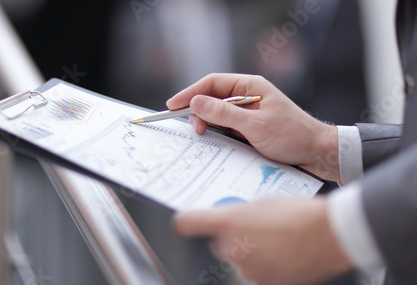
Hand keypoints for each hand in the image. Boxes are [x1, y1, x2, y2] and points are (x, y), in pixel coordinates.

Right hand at [167, 73, 339, 181]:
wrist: (317, 153)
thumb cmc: (292, 135)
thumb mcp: (255, 125)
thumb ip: (224, 113)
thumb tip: (196, 102)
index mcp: (251, 86)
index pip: (213, 83)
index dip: (191, 93)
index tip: (173, 104)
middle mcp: (247, 96)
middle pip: (212, 98)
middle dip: (199, 111)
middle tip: (195, 129)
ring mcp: (247, 112)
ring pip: (217, 113)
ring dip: (207, 123)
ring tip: (203, 135)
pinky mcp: (248, 127)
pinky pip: (225, 126)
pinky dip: (216, 132)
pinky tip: (213, 140)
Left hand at [173, 198, 352, 284]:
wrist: (331, 234)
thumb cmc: (299, 213)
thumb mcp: (262, 202)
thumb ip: (238, 212)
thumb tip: (229, 218)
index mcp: (229, 222)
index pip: (187, 223)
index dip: (187, 222)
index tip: (187, 222)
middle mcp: (232, 248)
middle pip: (218, 244)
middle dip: (231, 238)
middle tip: (255, 229)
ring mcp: (247, 269)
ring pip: (238, 259)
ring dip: (249, 252)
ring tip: (275, 241)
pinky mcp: (263, 283)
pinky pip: (256, 271)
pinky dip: (264, 265)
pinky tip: (281, 253)